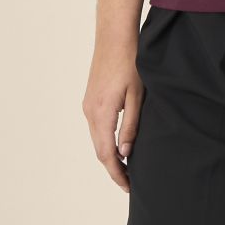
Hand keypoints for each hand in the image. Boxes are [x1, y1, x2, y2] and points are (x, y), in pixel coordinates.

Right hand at [82, 34, 140, 193]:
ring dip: (109, 155)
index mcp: (101, 114)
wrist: (114, 38)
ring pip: (97, 140)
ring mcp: (88, 105)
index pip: (107, 154)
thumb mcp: (137, 97)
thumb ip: (130, 127)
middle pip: (99, 150)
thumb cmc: (130, 64)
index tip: (129, 187)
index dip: (117, 173)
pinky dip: (105, 141)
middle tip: (130, 183)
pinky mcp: (90, 100)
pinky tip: (118, 145)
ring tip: (127, 167)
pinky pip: (96, 128)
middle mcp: (90, 112)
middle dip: (113, 169)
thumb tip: (125, 154)